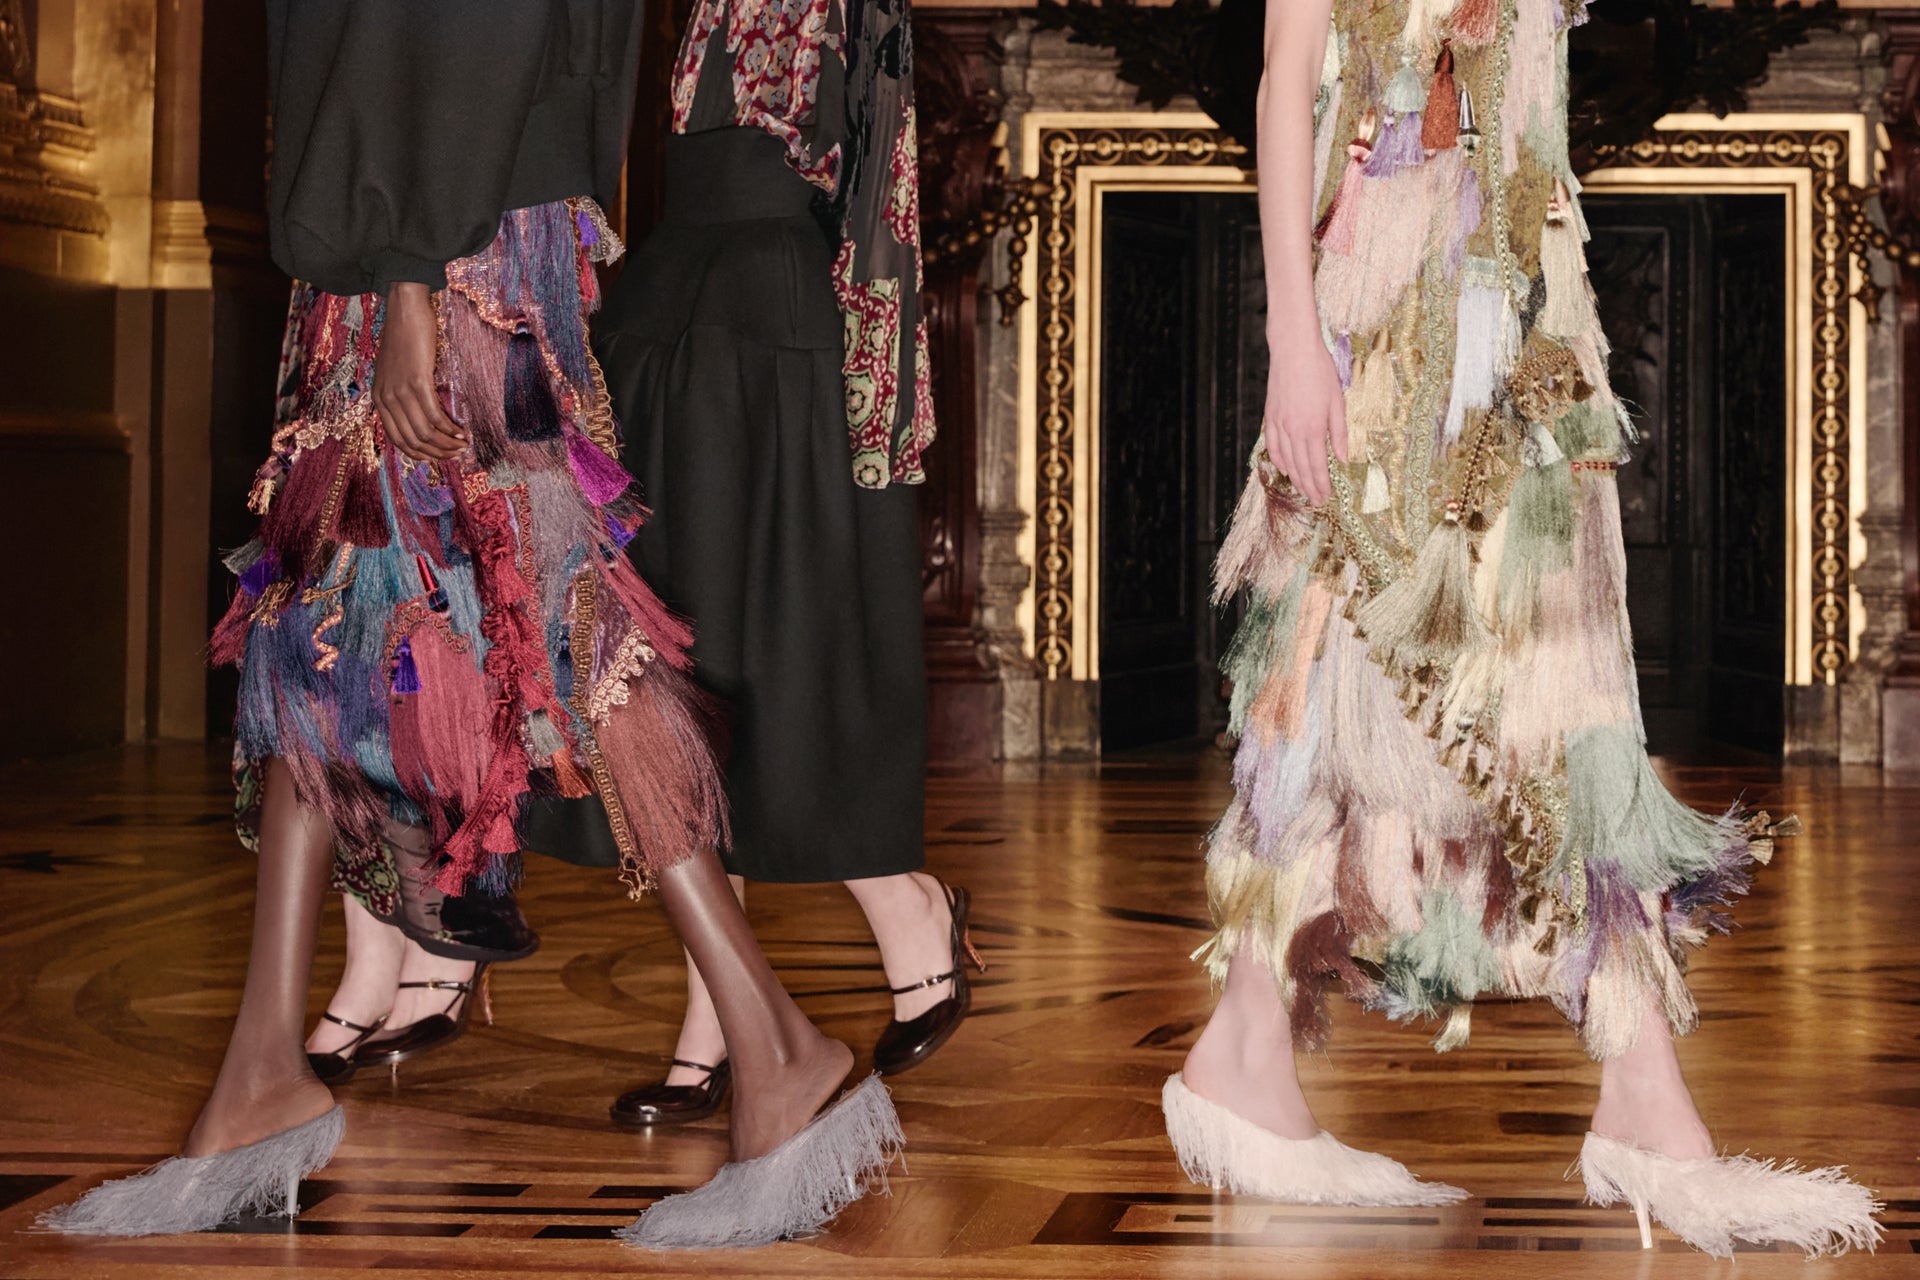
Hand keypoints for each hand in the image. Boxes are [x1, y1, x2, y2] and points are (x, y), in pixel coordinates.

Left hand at [374, 282, 466, 460]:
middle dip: (437, 453)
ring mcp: (401, 391)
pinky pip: (435, 415)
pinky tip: (462, 430)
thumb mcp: (395, 370)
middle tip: (457, 455)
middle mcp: (387, 398)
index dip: (420, 454)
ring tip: (463, 445)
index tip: (438, 457)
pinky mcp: (417, 382)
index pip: (397, 439)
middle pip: (413, 440)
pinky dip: (450, 428)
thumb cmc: (404, 335)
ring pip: (425, 432)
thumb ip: (401, 391)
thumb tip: (421, 411)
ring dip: (447, 444)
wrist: (404, 309)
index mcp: (379, 398)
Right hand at [1261, 325, 1348, 504]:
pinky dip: (1278, 461)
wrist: (1294, 351)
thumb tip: (1344, 458)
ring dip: (1295, 478)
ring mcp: (1279, 425)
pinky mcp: (1270, 417)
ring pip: (1286, 460)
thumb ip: (1340, 433)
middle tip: (1316, 500)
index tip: (1326, 496)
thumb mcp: (1338, 402)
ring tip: (1302, 490)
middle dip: (1309, 487)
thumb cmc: (1320, 372)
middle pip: (1301, 468)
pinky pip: (1272, 446)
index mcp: (1314, 428)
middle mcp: (1294, 431)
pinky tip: (1284, 469)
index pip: (1318, 466)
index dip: (1322, 484)